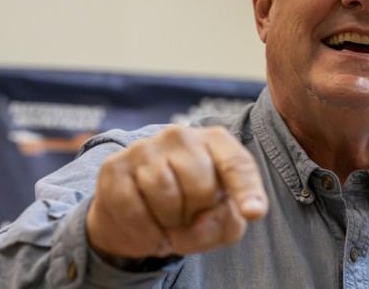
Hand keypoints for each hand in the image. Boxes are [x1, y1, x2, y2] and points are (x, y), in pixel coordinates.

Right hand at [86, 125, 268, 261]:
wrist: (134, 217)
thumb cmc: (187, 211)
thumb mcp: (217, 221)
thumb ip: (225, 223)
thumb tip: (204, 222)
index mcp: (215, 142)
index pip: (237, 164)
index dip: (247, 190)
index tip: (254, 213)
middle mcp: (180, 136)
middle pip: (201, 188)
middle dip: (196, 216)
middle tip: (187, 220)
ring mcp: (145, 148)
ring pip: (166, 196)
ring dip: (168, 224)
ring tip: (166, 223)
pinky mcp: (114, 167)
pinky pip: (134, 209)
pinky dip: (144, 232)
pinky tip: (146, 228)